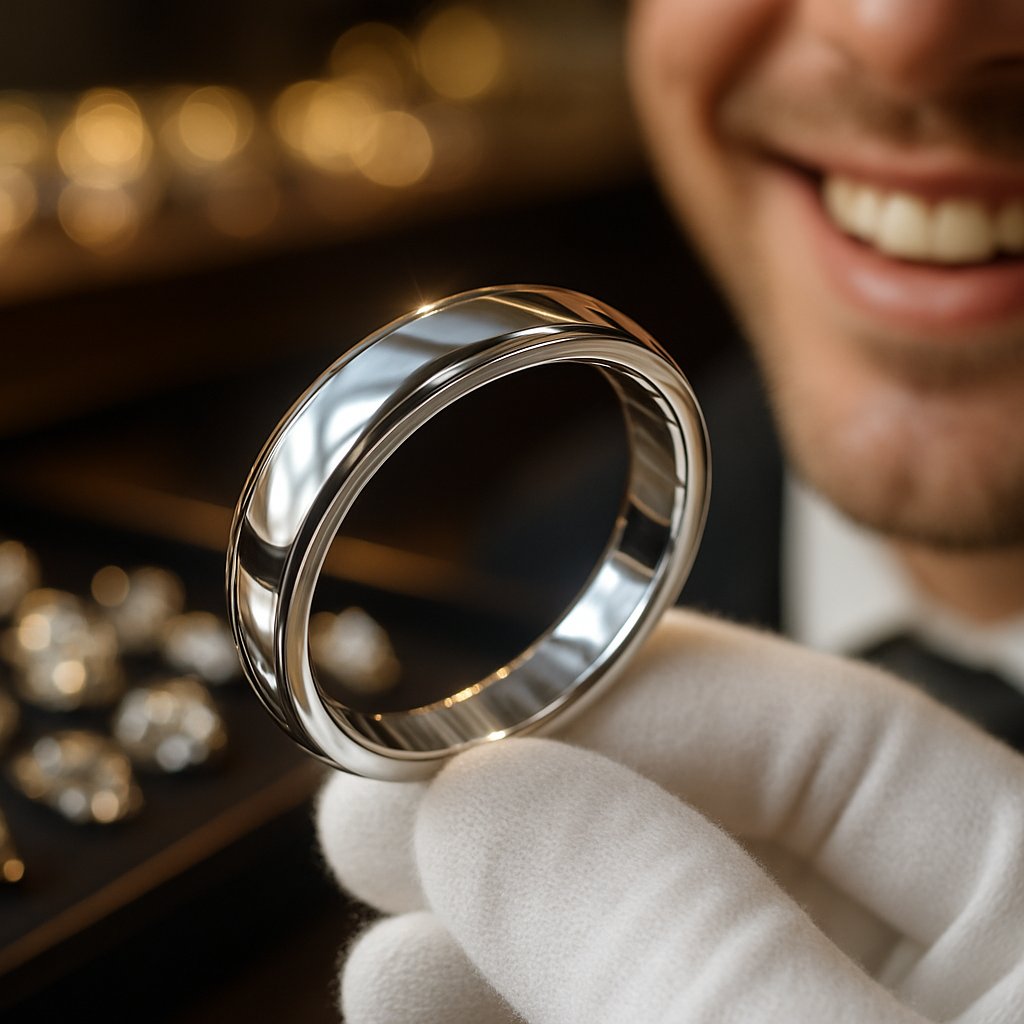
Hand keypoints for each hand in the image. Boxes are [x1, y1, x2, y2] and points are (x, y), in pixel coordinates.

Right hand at [317, 610, 1023, 1022]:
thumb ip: (678, 936)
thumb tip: (479, 796)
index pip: (828, 737)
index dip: (628, 706)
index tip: (468, 729)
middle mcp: (968, 976)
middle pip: (724, 839)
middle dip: (533, 820)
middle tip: (375, 810)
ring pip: (665, 942)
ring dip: (505, 931)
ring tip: (375, 936)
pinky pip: (645, 1017)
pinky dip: (530, 1010)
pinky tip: (425, 1001)